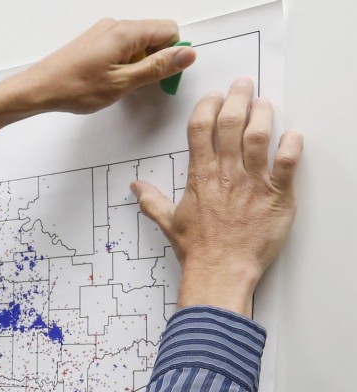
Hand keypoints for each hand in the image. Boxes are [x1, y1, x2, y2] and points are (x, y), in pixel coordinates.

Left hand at [0, 19, 194, 137]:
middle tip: (141, 84)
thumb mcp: (123, 82)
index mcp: (126, 32)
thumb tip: (188, 53)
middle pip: (155, 34)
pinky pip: (121, 46)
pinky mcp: (94, 40)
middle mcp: (116, 25)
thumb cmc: (75, 88)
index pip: (169, 31)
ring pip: (138, 42)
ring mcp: (103, 31)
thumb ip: (157, 67)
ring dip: (139, 62)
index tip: (164, 78)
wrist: (38, 88)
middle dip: (157, 58)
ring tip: (120, 84)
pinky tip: (110, 79)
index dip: (173, 54)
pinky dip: (124, 62)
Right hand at [132, 78, 302, 316]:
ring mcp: (253, 183)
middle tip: (244, 84)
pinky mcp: (277, 196)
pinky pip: (288, 163)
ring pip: (259, 136)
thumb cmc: (197, 249)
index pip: (201, 128)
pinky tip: (293, 135)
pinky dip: (292, 145)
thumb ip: (152, 200)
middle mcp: (226, 173)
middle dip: (238, 97)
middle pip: (231, 123)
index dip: (208, 105)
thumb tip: (135, 187)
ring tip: (264, 102)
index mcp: (200, 175)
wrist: (220, 272)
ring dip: (263, 114)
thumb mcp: (169, 222)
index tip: (215, 95)